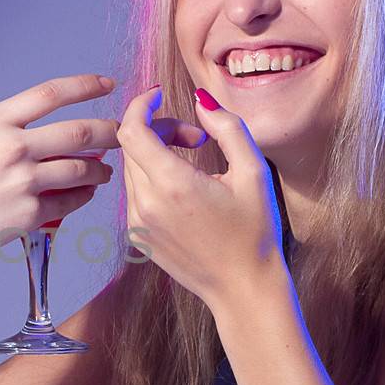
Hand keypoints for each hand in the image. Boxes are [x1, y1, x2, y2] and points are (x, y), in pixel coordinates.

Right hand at [0, 73, 120, 276]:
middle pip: (80, 131)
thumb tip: (0, 135)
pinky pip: (71, 200)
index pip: (52, 94)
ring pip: (82, 168)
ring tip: (106, 169)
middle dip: (109, 130)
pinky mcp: (29, 214)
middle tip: (120, 132)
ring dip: (101, 167)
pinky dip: (84, 195)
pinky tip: (86, 192)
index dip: (86, 86)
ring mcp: (24, 182)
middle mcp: (13, 148)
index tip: (106, 84)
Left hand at [117, 86, 285, 311]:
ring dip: (155, 153)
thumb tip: (201, 100)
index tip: (159, 95)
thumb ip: (228, 128)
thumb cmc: (255, 232)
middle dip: (159, 128)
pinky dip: (151, 177)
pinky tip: (183, 187)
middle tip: (197, 137)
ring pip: (130, 168)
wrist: (243, 288)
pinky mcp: (137, 236)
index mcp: (172, 185)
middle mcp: (145, 204)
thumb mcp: (253, 172)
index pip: (131, 130)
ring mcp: (137, 223)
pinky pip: (133, 192)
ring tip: (194, 161)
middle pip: (131, 145)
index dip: (141, 105)